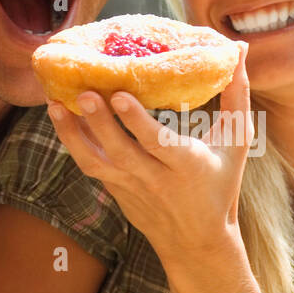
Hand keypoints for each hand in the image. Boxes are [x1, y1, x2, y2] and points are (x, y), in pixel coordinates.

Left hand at [46, 43, 251, 260]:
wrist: (197, 242)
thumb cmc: (220, 184)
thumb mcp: (236, 143)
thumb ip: (237, 96)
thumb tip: (238, 49)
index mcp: (188, 166)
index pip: (158, 143)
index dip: (137, 121)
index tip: (119, 95)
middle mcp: (156, 179)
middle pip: (122, 152)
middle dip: (100, 123)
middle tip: (84, 92)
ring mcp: (131, 187)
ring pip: (95, 162)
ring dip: (72, 135)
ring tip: (55, 105)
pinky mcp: (115, 191)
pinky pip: (91, 165)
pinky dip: (75, 141)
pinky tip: (62, 115)